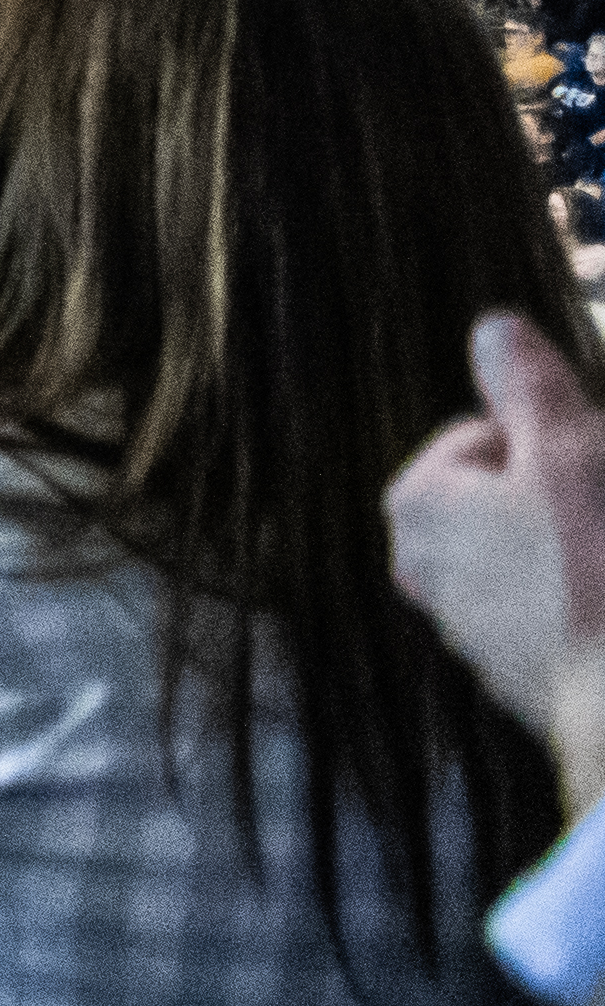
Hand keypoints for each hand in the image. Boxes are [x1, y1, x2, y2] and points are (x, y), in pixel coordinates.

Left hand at [387, 312, 604, 790]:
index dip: (558, 440)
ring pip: (542, 557)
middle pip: (518, 497)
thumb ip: (526, 384)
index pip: (493, 432)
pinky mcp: (526, 676)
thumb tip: (492, 330)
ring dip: (590, 547)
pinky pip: (565, 614)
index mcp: (419, 502)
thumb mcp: (568, 450)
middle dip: (574, 495)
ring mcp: (474, 628)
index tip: (593, 465)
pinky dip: (594, 604)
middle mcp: (427, 567)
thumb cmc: (599, 569)